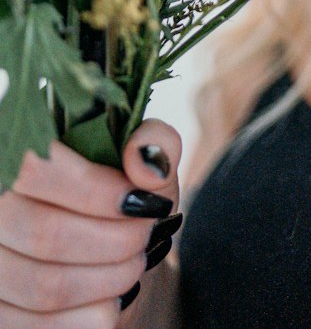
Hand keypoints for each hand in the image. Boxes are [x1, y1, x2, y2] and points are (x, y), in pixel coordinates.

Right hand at [0, 118, 182, 326]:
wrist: (117, 258)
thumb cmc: (128, 199)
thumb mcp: (147, 161)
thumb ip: (153, 143)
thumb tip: (148, 164)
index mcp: (19, 165)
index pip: (38, 171)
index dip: (98, 191)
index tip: (144, 203)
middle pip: (45, 234)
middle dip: (115, 240)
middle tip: (147, 237)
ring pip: (46, 286)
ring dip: (111, 278)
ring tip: (137, 264)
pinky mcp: (3, 319)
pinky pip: (46, 328)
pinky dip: (98, 314)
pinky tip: (117, 296)